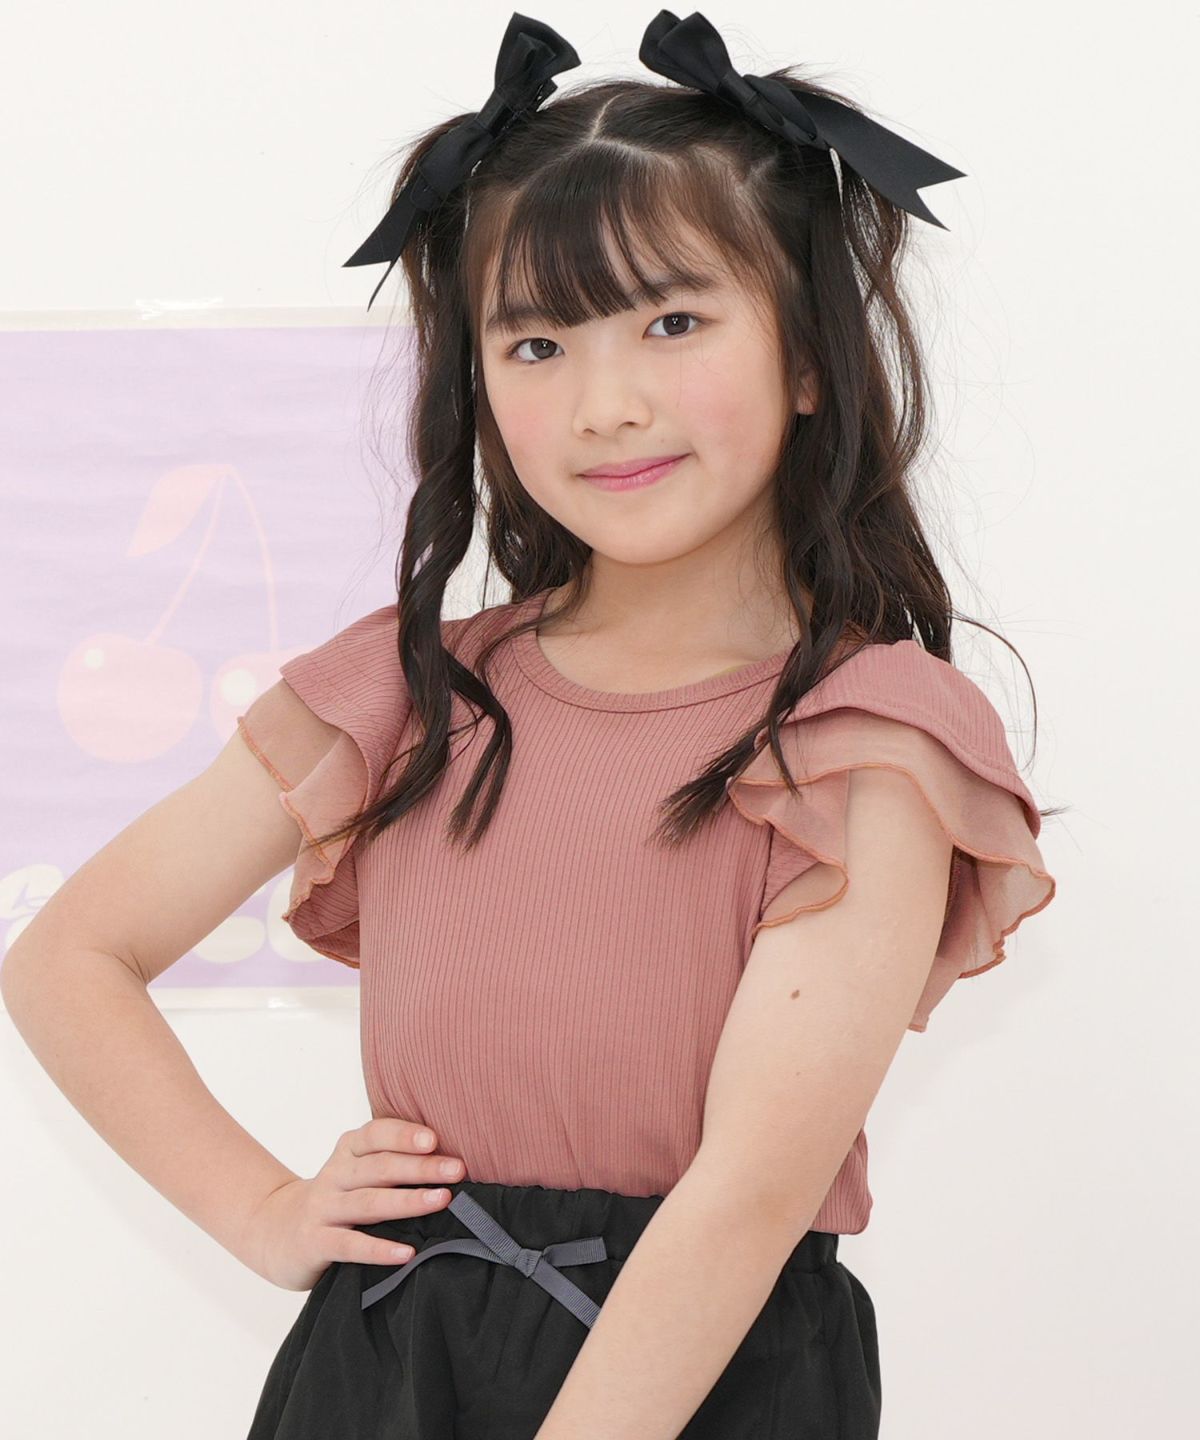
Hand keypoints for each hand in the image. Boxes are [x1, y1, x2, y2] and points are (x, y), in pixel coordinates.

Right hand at [239, 1118, 465, 1290]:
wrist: (277, 1232)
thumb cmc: (337, 1198)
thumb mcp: (358, 1171)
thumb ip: (392, 1161)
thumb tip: (451, 1160)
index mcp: (348, 1150)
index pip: (375, 1134)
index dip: (403, 1135)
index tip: (435, 1139)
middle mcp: (335, 1174)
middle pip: (379, 1166)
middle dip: (420, 1167)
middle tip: (456, 1169)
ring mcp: (323, 1208)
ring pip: (368, 1202)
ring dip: (407, 1201)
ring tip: (442, 1201)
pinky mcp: (315, 1242)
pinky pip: (349, 1245)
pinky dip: (378, 1248)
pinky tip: (406, 1253)